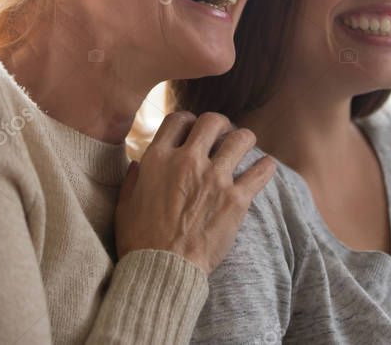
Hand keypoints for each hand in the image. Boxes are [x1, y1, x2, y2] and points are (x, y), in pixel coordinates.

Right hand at [114, 111, 275, 274]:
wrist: (163, 270)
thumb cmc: (140, 241)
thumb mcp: (124, 205)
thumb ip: (133, 179)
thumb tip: (138, 163)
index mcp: (158, 159)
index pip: (178, 120)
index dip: (188, 121)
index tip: (193, 130)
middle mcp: (187, 161)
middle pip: (212, 121)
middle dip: (219, 125)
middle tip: (223, 134)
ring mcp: (214, 179)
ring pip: (240, 139)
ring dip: (244, 139)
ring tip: (245, 145)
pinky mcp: (236, 199)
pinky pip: (260, 172)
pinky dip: (265, 167)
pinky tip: (265, 166)